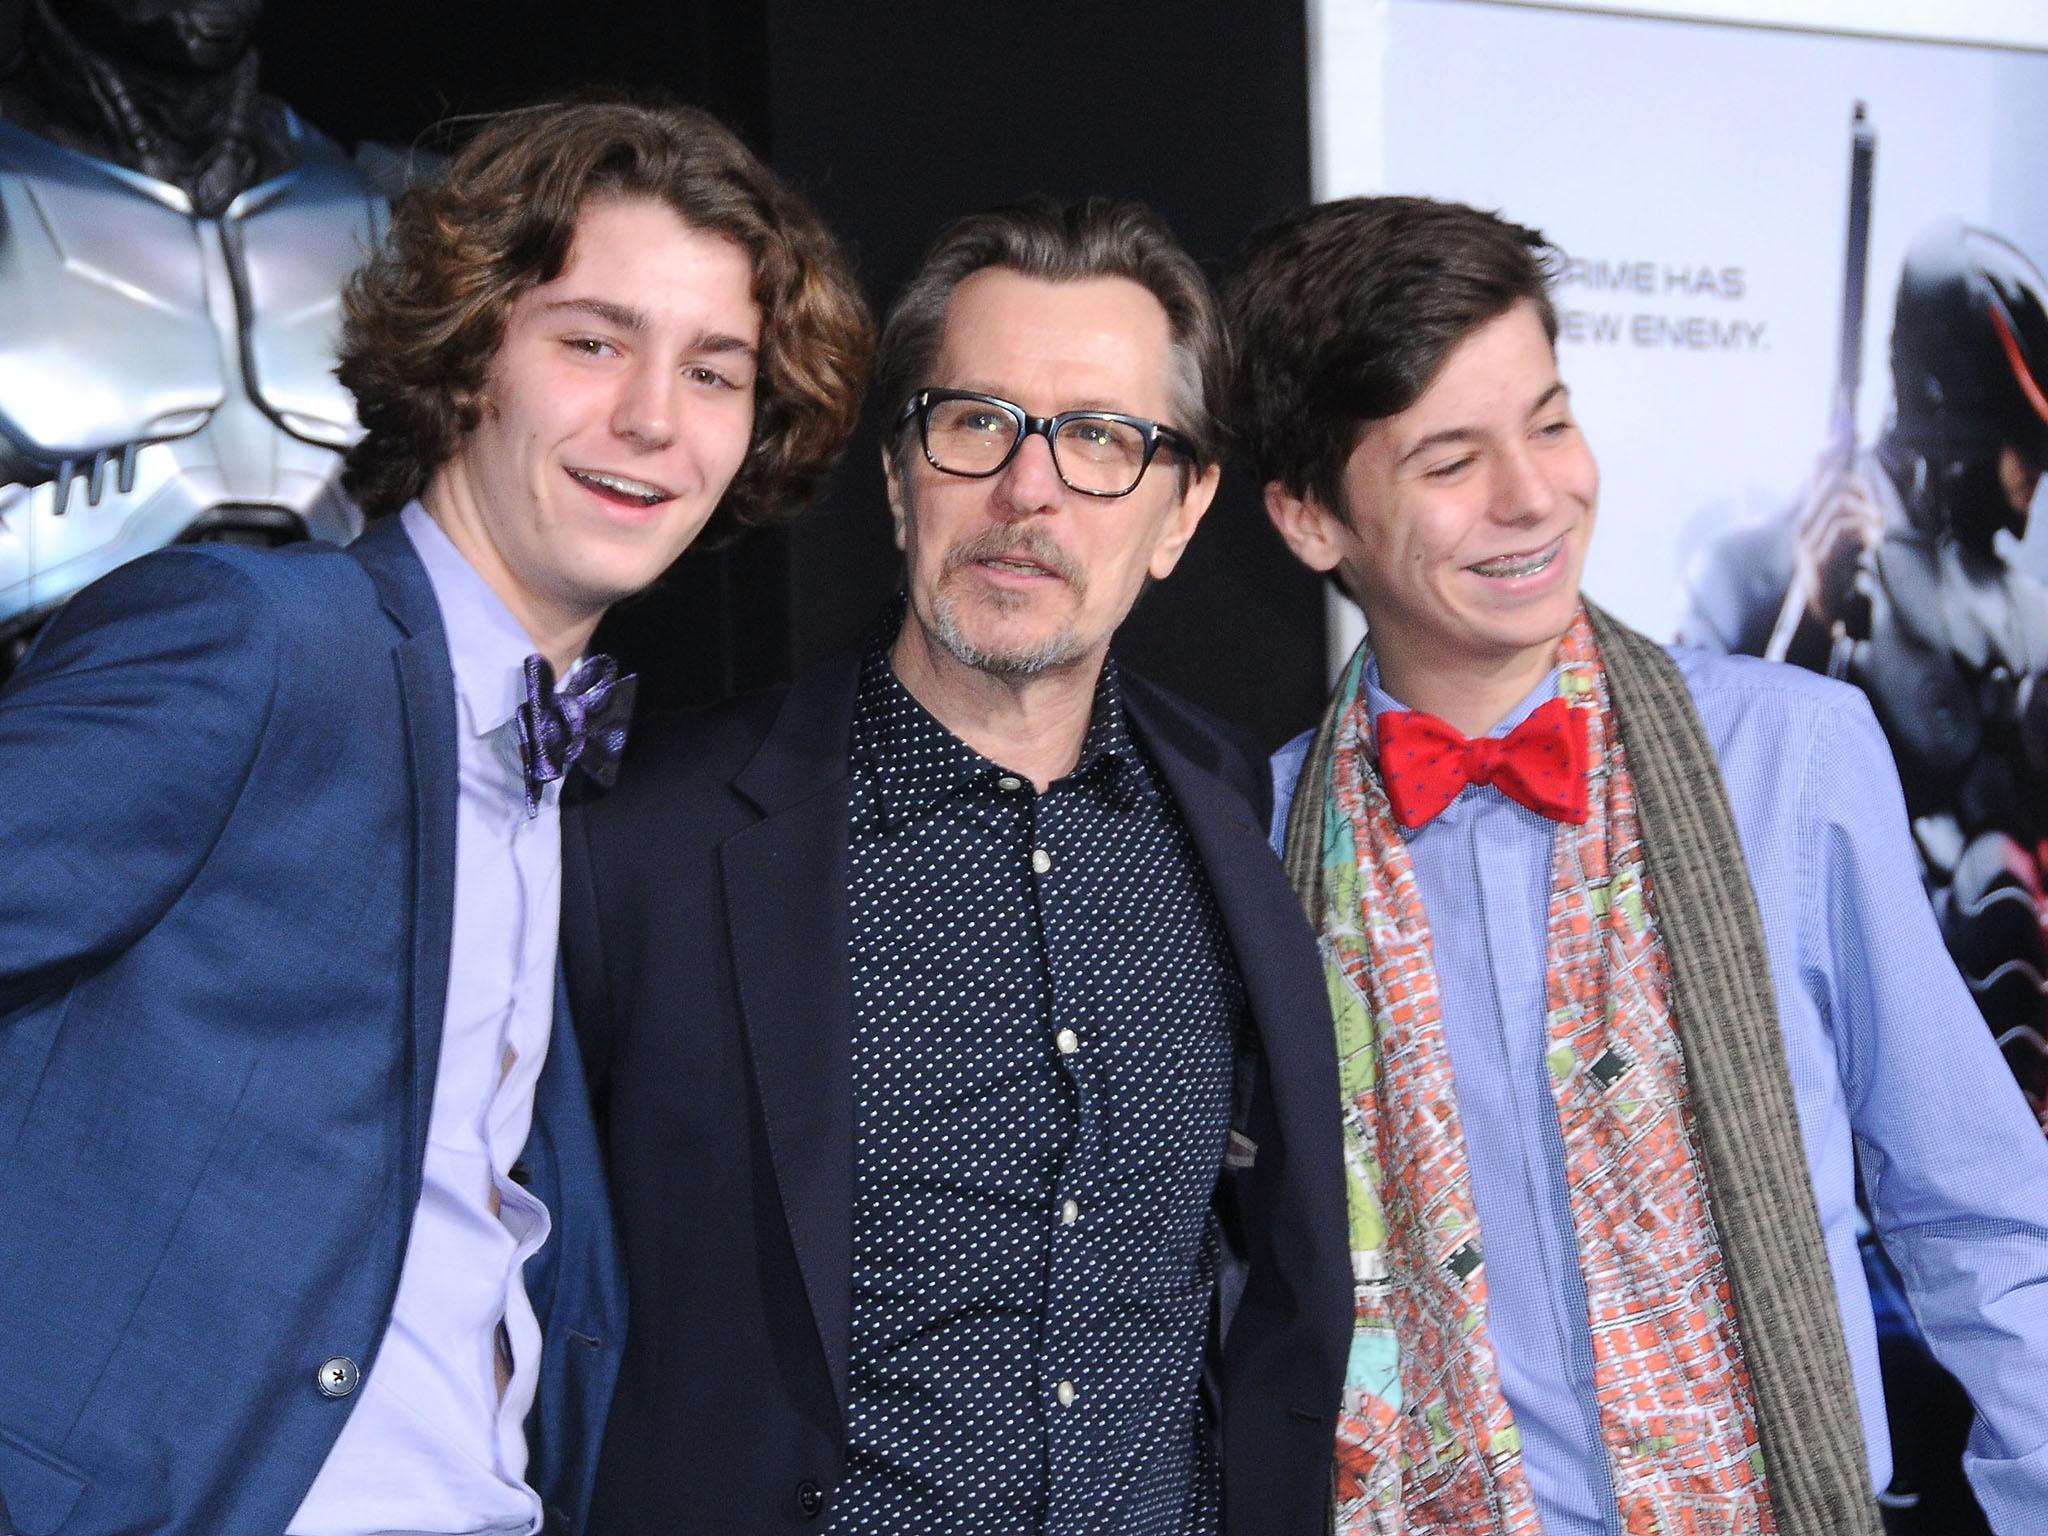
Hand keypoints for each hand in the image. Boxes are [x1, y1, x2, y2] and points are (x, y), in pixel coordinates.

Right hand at [1794, 462, 1883, 627]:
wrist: (1826, 616)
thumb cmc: (1839, 574)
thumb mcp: (1842, 537)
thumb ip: (1847, 508)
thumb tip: (1854, 484)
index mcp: (1810, 516)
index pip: (1820, 473)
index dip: (1832, 453)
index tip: (1847, 432)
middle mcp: (1803, 526)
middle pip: (1835, 484)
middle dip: (1862, 492)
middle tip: (1873, 515)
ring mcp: (1807, 543)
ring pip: (1842, 504)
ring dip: (1867, 515)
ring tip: (1872, 534)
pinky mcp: (1817, 560)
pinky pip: (1845, 528)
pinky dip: (1865, 530)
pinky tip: (1869, 544)